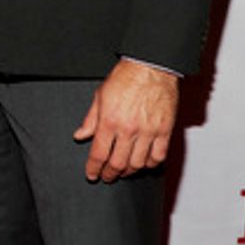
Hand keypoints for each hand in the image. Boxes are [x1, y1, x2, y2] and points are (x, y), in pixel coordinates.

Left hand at [73, 59, 178, 182]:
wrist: (150, 68)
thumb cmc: (125, 78)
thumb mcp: (100, 96)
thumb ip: (90, 119)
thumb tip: (80, 135)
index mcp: (110, 121)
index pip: (99, 153)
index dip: (94, 168)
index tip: (92, 174)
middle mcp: (129, 129)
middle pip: (118, 163)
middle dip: (110, 173)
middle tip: (106, 176)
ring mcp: (149, 131)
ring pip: (139, 163)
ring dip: (129, 171)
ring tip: (123, 171)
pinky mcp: (165, 131)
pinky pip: (159, 156)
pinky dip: (151, 164)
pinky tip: (145, 164)